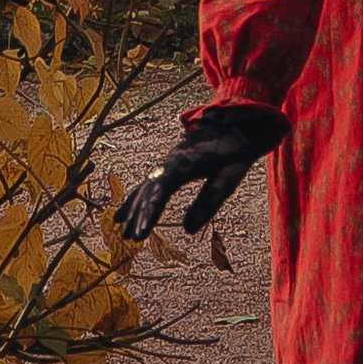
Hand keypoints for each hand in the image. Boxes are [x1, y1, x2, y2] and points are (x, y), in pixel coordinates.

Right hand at [115, 102, 285, 243]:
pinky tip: (125, 213)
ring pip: (146, 186)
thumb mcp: (228, 178)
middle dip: (140, 214)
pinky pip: (149, 182)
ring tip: (125, 234)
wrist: (237, 124)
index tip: (142, 232)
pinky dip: (136, 198)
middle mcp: (171, 159)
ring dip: (135, 209)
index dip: (151, 210)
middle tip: (131, 239)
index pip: (162, 188)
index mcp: (186, 161)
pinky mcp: (170, 163)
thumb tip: (187, 230)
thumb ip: (209, 202)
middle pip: (150, 188)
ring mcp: (168, 160)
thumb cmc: (236, 153)